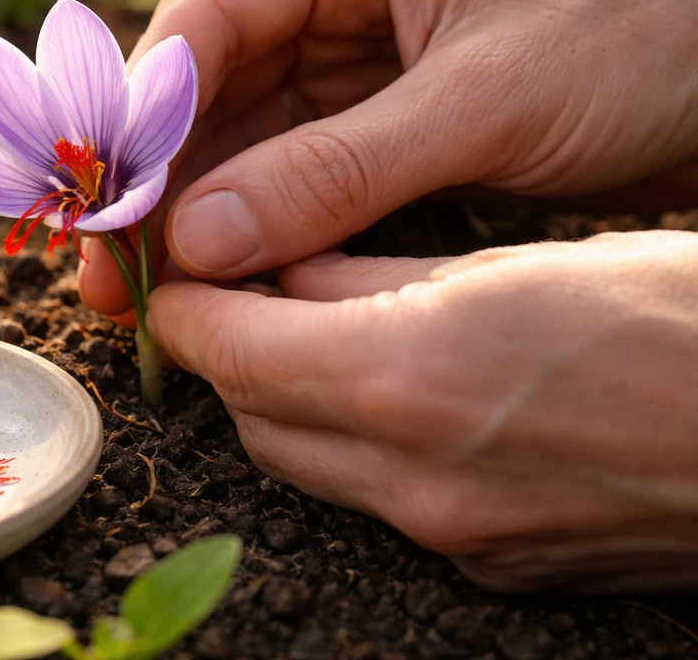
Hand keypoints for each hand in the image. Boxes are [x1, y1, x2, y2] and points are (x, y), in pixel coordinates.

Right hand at [80, 0, 697, 315]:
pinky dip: (257, 232)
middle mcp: (335, 4)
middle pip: (209, 94)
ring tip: (152, 299)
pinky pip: (292, 180)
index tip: (111, 210)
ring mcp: (354, 71)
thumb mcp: (483, 101)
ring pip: (242, 145)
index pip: (207, 22)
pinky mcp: (378, 131)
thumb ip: (338, 170)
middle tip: (112, 282)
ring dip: (197, 219)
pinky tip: (226, 281)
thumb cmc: (636, 39)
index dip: (145, 117)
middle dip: (158, 186)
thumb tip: (201, 240)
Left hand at [145, 231, 697, 593]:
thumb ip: (376, 277)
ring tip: (304, 336)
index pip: (232, 352)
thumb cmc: (674, 319)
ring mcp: (451, 535)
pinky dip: (352, 446)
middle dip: (230, 357)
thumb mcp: (514, 263)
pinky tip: (384, 397)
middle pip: (255, 418)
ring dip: (284, 402)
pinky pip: (375, 500)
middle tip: (241, 296)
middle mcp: (416, 478)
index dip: (188, 312)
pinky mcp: (487, 563)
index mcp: (411, 379)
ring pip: (306, 464)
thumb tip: (292, 273)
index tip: (178, 280)